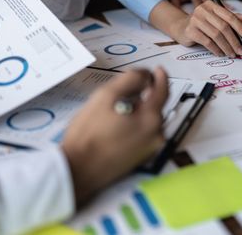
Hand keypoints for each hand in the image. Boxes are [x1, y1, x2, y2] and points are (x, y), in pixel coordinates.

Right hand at [62, 68, 167, 206]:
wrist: (78, 171)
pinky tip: (117, 126)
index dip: (160, 77)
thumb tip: (145, 75)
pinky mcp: (141, 159)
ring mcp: (150, 149)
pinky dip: (135, 125)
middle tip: (122, 92)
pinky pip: (143, 134)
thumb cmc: (89, 133)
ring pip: (148, 121)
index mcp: (151, 118)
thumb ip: (130, 80)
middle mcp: (157, 135)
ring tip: (115, 110)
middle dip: (143, 96)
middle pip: (155, 106)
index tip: (158, 69)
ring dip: (138, 111)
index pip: (163, 91)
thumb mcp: (106, 96)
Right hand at [171, 0, 241, 56]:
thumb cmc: (203, 23)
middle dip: (234, 41)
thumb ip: (234, 18)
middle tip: (240, 51)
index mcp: (212, 5)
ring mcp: (195, 20)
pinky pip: (206, 42)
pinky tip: (220, 53)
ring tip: (231, 54)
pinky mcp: (190, 30)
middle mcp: (203, 10)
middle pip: (223, 27)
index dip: (241, 28)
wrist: (182, 27)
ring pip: (216, 35)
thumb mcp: (218, 19)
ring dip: (226, 47)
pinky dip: (215, 49)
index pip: (230, 16)